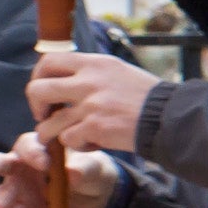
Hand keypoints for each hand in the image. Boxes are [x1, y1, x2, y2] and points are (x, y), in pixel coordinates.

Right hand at [0, 131, 117, 207]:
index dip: (33, 153)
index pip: (29, 144)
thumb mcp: (94, 167)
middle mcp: (23, 164)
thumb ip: (85, 168)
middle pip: (2, 161)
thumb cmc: (91, 169)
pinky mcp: (24, 206)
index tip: (44, 165)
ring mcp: (21, 186)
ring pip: (3, 189)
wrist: (94, 194)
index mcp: (40, 147)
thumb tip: (72, 173)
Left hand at [25, 51, 156, 154]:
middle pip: (37, 90)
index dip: (38, 77)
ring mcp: (90, 106)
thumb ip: (92, 73)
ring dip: (54, 134)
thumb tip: (65, 79)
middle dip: (36, 107)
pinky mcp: (95, 128)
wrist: (171, 117)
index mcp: (94, 64)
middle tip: (45, 116)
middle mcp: (88, 81)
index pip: (49, 61)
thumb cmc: (148, 97)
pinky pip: (68, 140)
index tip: (45, 92)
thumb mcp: (119, 72)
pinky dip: (78, 145)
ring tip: (71, 136)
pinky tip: (94, 143)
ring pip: (49, 123)